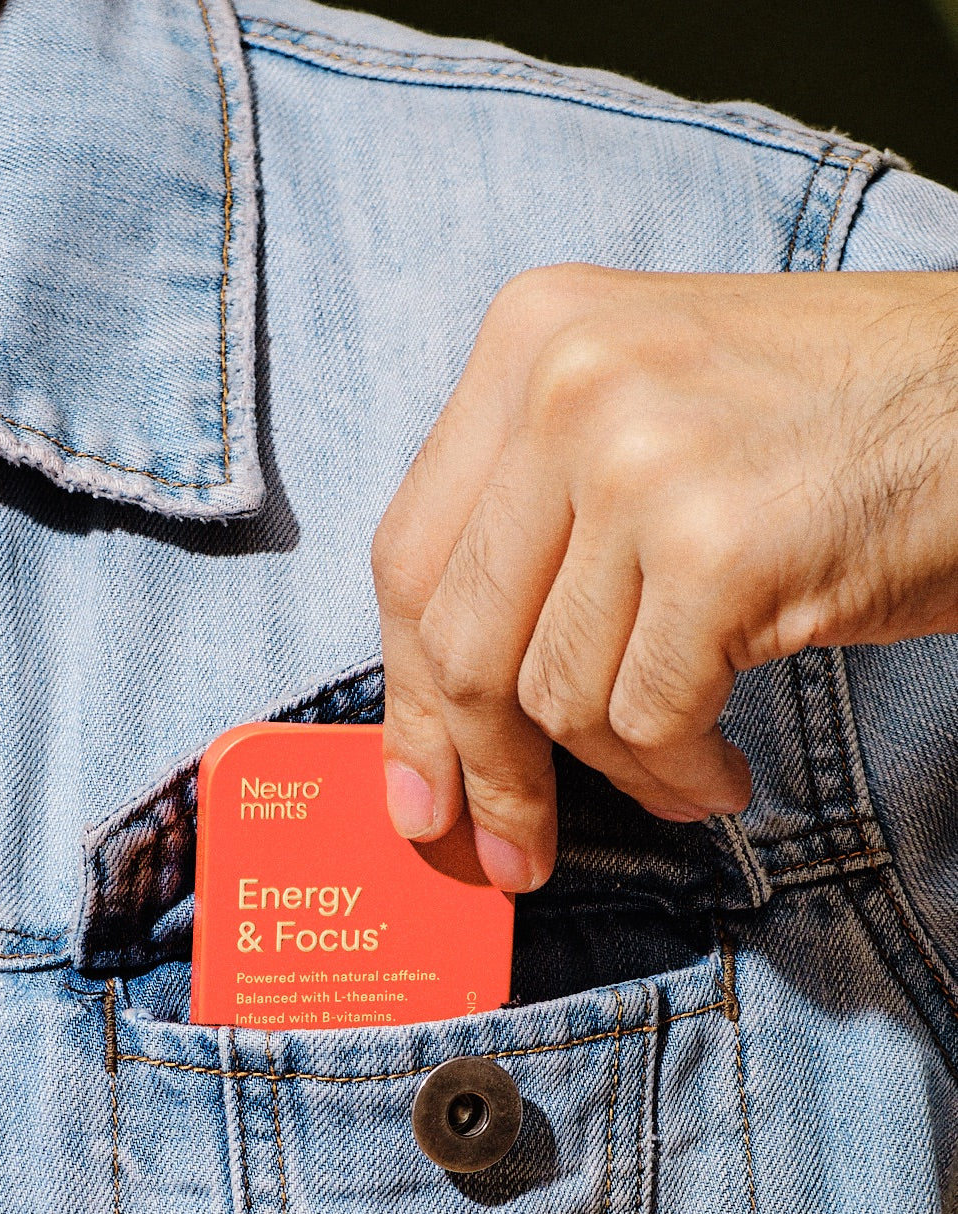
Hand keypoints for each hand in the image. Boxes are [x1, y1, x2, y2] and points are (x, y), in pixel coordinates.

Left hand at [371, 264, 957, 889]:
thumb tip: (448, 706)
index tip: (416, 789)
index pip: (410, 555)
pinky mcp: (720, 550)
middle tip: (508, 853)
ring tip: (678, 777)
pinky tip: (719, 775)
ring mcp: (641, 461)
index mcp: (532, 333)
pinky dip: (675, 775)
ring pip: (553, 695)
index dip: (405, 698)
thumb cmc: (835, 422)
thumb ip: (538, 523)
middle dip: (482, 771)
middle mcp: (567, 381)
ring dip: (614, 774)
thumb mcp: (650, 414)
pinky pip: (645, 721)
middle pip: (459, 637)